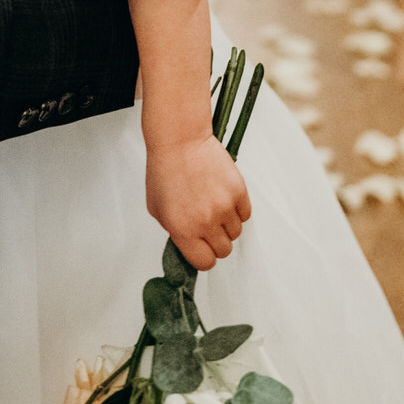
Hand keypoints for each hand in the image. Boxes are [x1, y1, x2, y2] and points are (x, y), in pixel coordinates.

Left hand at [146, 132, 250, 271]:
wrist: (180, 141)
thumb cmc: (165, 170)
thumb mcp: (157, 208)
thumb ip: (174, 232)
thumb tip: (189, 246)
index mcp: (182, 229)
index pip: (204, 263)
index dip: (204, 257)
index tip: (202, 249)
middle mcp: (205, 222)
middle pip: (224, 251)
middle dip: (215, 241)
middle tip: (207, 225)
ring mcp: (224, 207)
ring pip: (236, 233)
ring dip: (226, 224)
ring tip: (212, 205)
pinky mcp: (238, 192)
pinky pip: (245, 215)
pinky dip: (237, 210)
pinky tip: (222, 196)